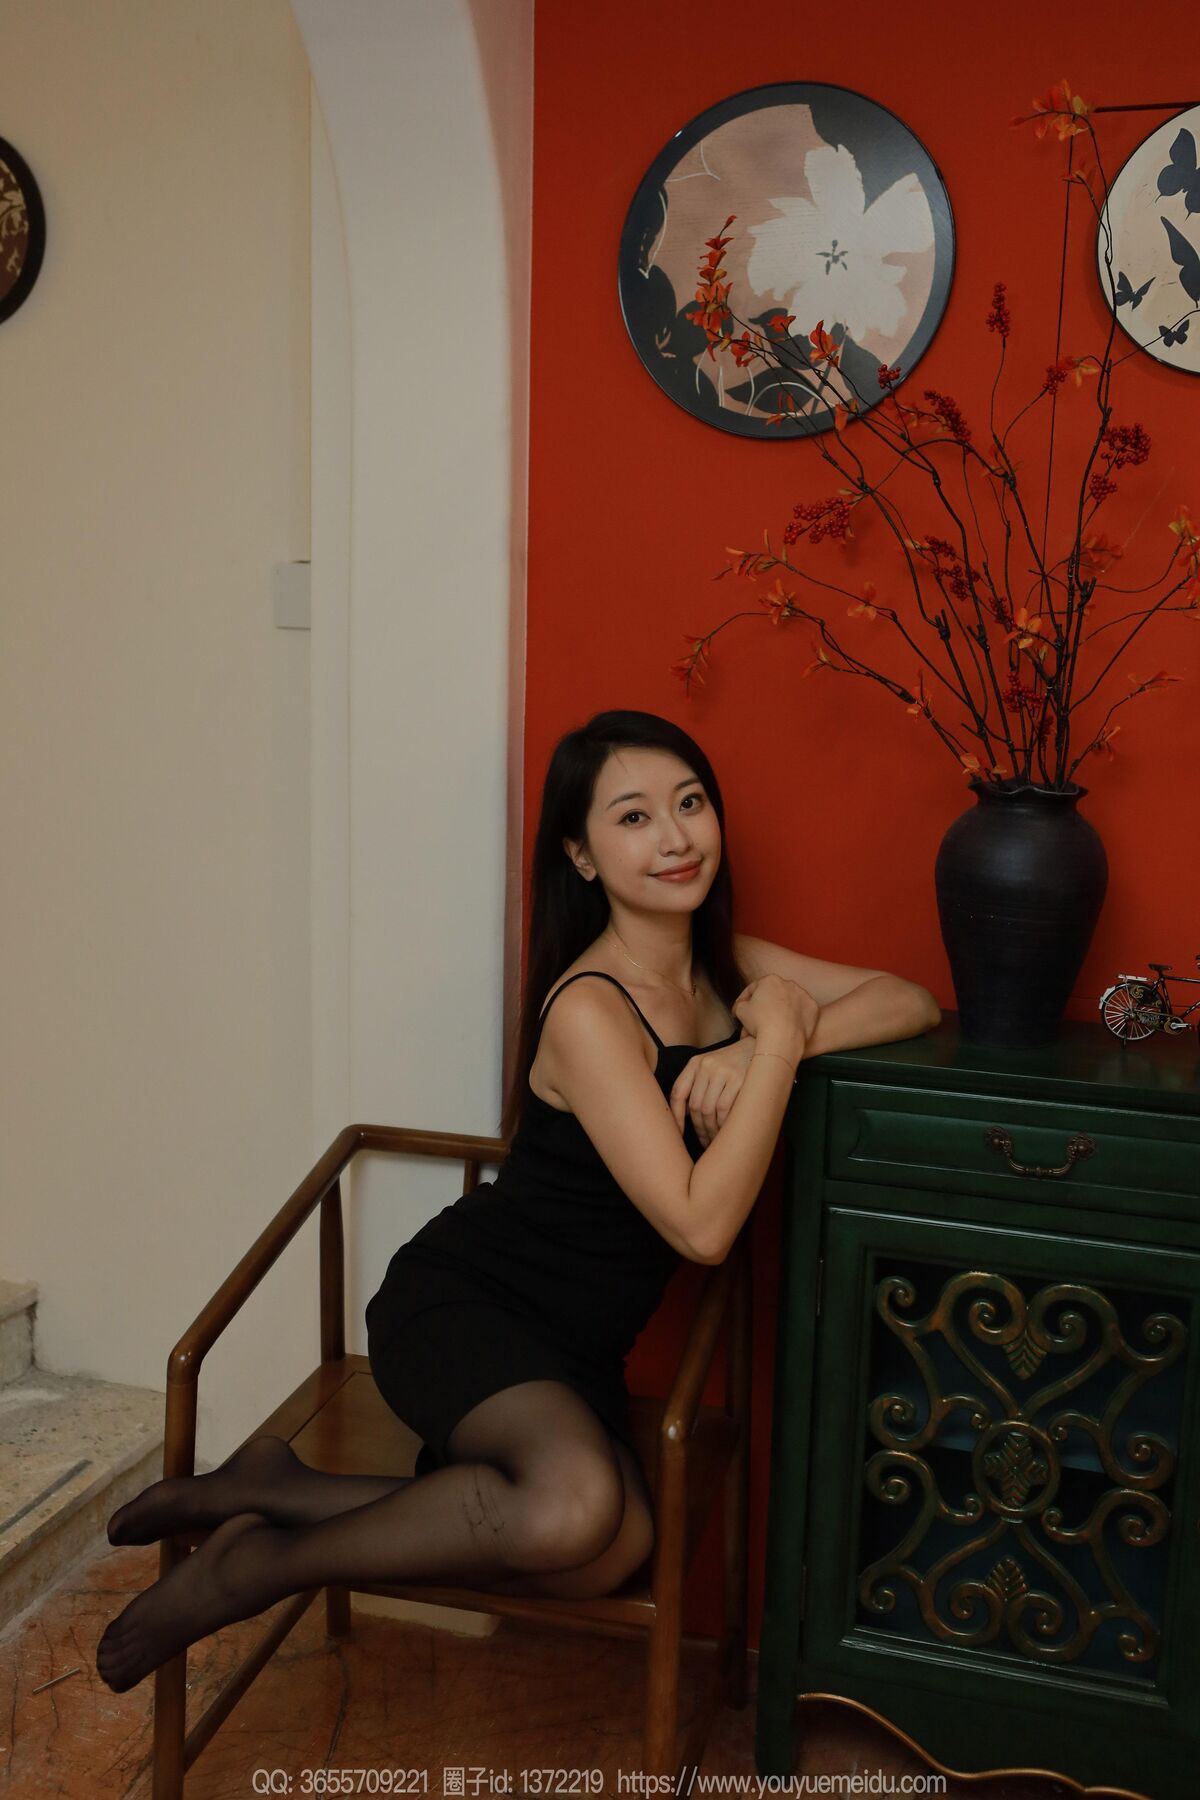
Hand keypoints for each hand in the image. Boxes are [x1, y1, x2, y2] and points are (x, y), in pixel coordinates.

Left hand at [668, 1034, 758, 1148]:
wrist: (762, 1048)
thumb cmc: (734, 1064)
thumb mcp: (712, 1067)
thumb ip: (698, 1086)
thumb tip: (684, 1117)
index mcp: (695, 1063)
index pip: (678, 1092)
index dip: (675, 1116)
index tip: (678, 1135)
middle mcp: (707, 1065)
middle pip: (695, 1105)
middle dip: (699, 1128)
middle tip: (704, 1142)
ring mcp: (723, 1071)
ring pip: (709, 1110)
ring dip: (711, 1130)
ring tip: (716, 1140)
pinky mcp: (740, 1079)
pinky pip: (725, 1109)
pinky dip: (724, 1124)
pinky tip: (726, 1131)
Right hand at [732, 974, 819, 1062]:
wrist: (782, 1039)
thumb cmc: (759, 1023)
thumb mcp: (740, 1010)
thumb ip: (741, 1003)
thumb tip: (743, 1005)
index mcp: (770, 980)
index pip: (754, 988)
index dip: (744, 999)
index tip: (740, 1009)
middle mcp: (789, 983)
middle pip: (773, 994)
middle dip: (765, 1004)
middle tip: (757, 1017)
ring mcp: (804, 995)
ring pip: (789, 1002)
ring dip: (781, 1010)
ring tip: (772, 1024)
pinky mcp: (814, 1009)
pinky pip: (802, 1012)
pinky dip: (795, 1018)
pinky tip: (788, 1028)